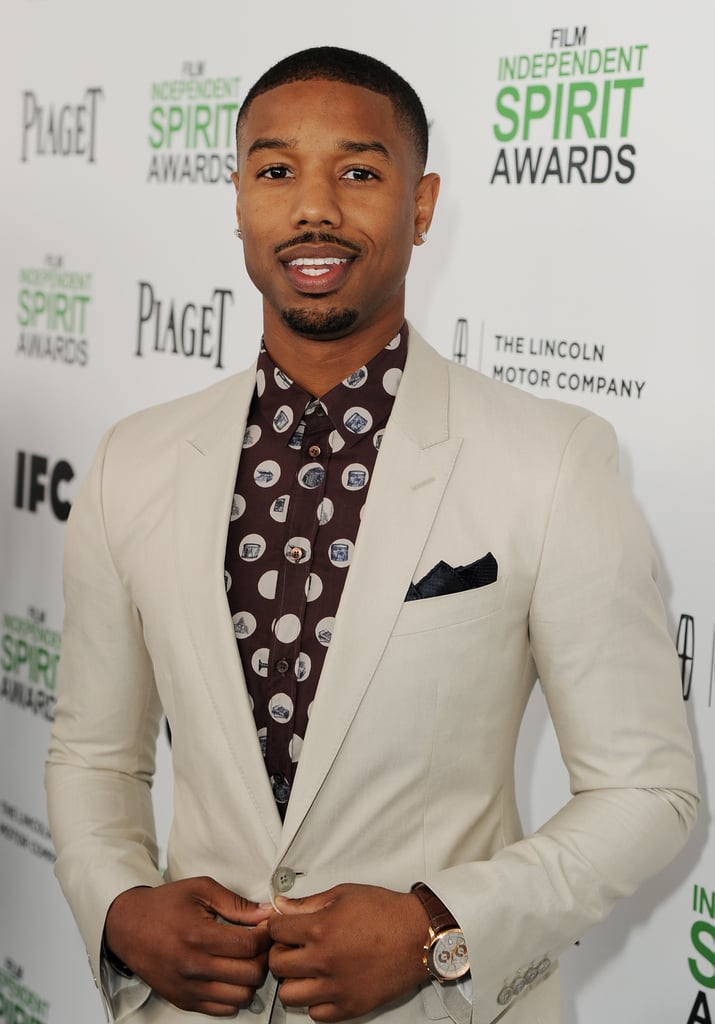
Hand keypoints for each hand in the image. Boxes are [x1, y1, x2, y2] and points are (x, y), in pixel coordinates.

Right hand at [104, 876, 272, 1015]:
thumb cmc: (163, 905)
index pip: (249, 946)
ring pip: (241, 997)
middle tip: (259, 944)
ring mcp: (188, 987)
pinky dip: (234, 995)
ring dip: (250, 979)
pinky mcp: (183, 1000)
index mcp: (198, 935)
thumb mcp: (200, 890)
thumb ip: (236, 903)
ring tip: (245, 960)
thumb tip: (266, 913)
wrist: (127, 926)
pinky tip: (230, 975)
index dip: (266, 936)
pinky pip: (223, 1009)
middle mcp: (193, 966)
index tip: (266, 928)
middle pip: (250, 974)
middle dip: (262, 957)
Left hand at [268, 883, 428, 1021]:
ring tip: (306, 969)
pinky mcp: (350, 1007)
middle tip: (293, 947)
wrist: (418, 936)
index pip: (275, 931)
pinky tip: (324, 985)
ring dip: (293, 980)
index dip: (277, 925)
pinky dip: (315, 1001)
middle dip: (280, 952)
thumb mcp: (345, 894)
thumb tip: (283, 906)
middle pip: (276, 964)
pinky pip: (315, 1014)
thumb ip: (309, 903)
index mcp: (320, 929)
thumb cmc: (386, 912)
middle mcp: (324, 961)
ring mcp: (336, 988)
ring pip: (289, 995)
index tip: (283, 926)